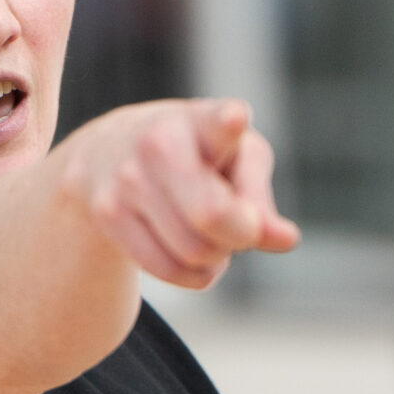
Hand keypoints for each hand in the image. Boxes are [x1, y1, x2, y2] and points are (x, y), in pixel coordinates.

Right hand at [58, 100, 298, 290]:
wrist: (108, 152)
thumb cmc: (196, 154)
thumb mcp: (238, 160)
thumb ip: (261, 200)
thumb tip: (286, 241)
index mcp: (203, 121)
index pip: (218, 123)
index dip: (228, 124)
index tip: (234, 119)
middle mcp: (159, 141)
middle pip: (212, 215)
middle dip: (239, 234)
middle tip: (243, 228)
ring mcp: (127, 178)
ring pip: (193, 251)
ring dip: (216, 257)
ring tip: (212, 236)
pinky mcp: (107, 213)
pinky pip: (170, 270)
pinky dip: (194, 274)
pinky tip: (192, 255)